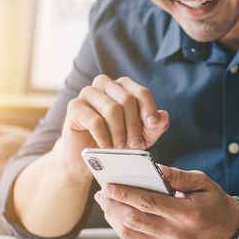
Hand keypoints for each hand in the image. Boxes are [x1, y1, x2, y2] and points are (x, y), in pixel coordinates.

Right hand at [54, 75, 169, 175]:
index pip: (141, 92)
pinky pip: (95, 120)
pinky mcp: (74, 106)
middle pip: (127, 100)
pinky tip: (106, 147)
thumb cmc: (115, 140)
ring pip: (112, 109)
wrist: (86, 155)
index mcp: (122, 86)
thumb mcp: (140, 136)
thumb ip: (154, 127)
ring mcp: (87, 93)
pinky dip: (104, 137)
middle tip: (134, 144)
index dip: (148, 109)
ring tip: (120, 147)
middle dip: (134, 125)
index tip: (152, 125)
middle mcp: (105, 84)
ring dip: (119, 133)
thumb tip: (163, 116)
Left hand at [94, 165, 238, 238]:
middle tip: (102, 193)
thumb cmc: (215, 202)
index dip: (125, 194)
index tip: (108, 185)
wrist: (230, 233)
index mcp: (187, 214)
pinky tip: (116, 215)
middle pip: (135, 220)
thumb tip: (152, 168)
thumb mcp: (203, 183)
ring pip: (131, 233)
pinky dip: (122, 227)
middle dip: (113, 205)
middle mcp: (177, 234)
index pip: (148, 203)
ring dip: (113, 217)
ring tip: (105, 203)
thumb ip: (177, 176)